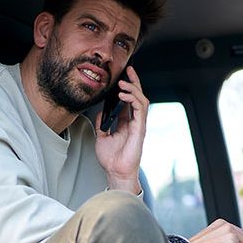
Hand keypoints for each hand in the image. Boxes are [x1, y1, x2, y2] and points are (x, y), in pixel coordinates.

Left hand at [95, 65, 146, 193]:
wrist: (115, 171)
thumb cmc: (111, 159)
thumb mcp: (101, 137)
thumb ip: (102, 123)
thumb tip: (100, 112)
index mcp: (126, 122)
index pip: (129, 100)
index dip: (128, 87)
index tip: (123, 75)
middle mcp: (134, 122)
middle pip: (138, 96)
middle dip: (134, 82)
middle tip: (128, 71)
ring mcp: (138, 124)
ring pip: (141, 100)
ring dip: (133, 89)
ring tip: (123, 84)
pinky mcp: (140, 128)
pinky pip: (140, 110)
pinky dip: (133, 100)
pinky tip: (123, 96)